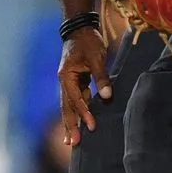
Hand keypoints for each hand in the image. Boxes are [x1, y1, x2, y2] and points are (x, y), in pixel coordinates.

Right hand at [58, 24, 111, 145]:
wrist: (80, 28)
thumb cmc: (88, 41)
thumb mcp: (96, 57)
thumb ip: (101, 76)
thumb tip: (107, 96)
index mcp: (66, 76)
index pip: (75, 99)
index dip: (84, 113)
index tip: (91, 126)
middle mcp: (64, 81)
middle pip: (66, 107)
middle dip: (70, 125)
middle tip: (72, 144)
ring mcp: (68, 82)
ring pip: (69, 105)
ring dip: (71, 122)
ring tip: (72, 140)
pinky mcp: (75, 81)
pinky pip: (76, 100)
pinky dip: (78, 111)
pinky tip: (81, 122)